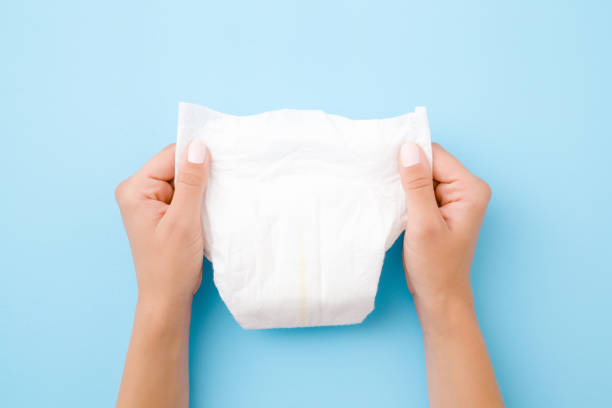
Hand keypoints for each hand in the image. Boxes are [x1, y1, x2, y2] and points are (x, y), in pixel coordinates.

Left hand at [115, 140, 209, 309]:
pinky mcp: (164, 212)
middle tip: (222, 184)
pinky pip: (185, 194)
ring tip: (216, 200)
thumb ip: (191, 182)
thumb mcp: (184, 220)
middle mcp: (139, 191)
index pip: (170, 156)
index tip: (222, 161)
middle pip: (176, 166)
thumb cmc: (170, 265)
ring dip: (201, 188)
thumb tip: (199, 146)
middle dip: (199, 174)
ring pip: (184, 180)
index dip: (196, 157)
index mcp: (135, 189)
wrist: (168, 298)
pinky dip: (200, 199)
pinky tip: (210, 208)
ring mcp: (151, 202)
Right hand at [398, 142, 502, 407]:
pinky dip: (407, 194)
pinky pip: (422, 189)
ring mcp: (456, 199)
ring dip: (404, 183)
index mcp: (471, 189)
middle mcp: (468, 189)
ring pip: (423, 175)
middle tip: (382, 182)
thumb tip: (408, 148)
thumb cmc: (435, 267)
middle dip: (406, 170)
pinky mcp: (443, 208)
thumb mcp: (422, 224)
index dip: (409, 158)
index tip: (383, 164)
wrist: (440, 298)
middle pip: (430, 163)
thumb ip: (416, 185)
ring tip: (386, 194)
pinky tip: (395, 203)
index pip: (435, 155)